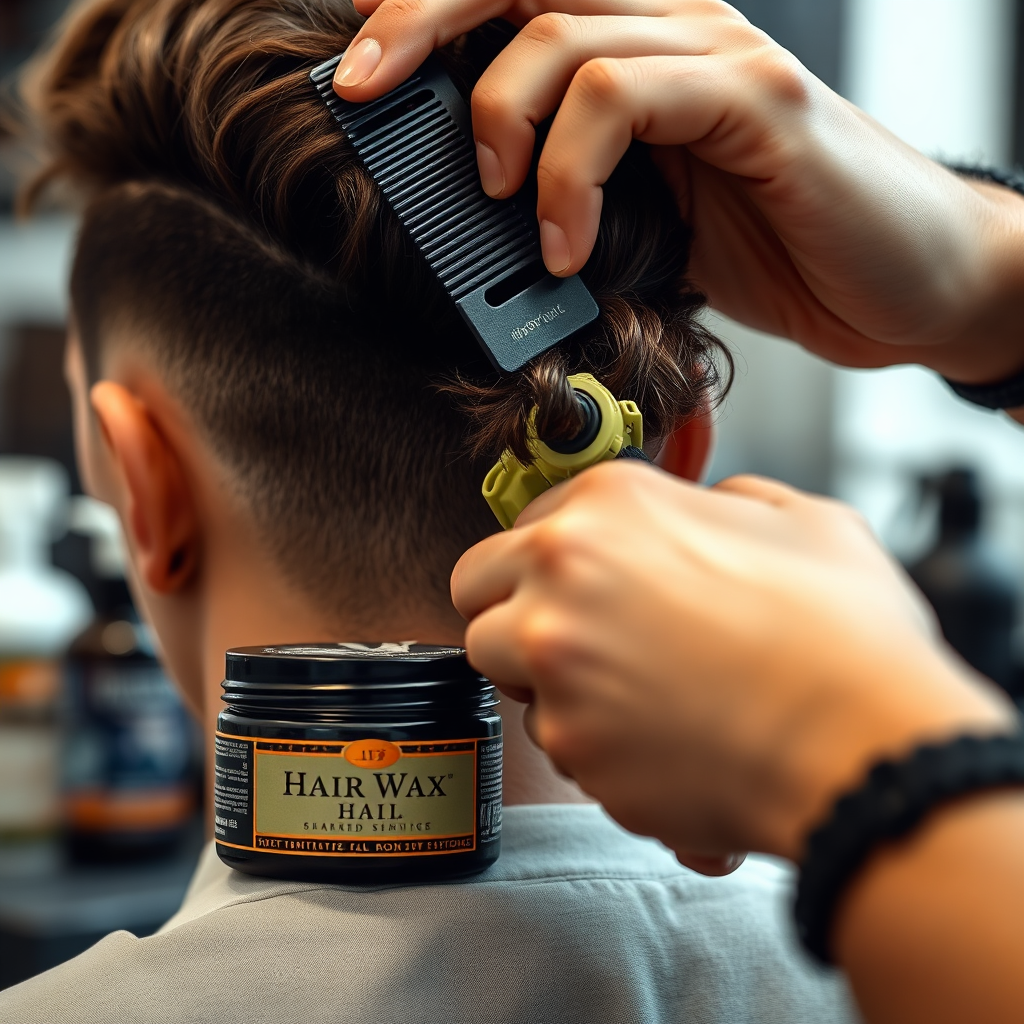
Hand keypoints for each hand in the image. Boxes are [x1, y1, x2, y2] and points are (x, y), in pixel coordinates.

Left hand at [335, 0, 1023, 382]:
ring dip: (501, 120)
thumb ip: (583, 199)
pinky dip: (573, 172)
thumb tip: (488, 221)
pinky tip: (567, 243)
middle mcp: (675, 31)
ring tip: (501, 208)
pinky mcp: (757, 101)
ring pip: (564, 33)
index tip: (359, 70)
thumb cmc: (785, 254)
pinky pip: (628, 98)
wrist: (912, 284)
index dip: (425, 15)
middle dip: (418, 24)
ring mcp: (719, 57)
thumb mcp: (654, 226)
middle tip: (362, 92)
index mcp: (643, 55)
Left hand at [451, 463, 1016, 861]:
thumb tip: (711, 510)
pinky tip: (657, 741)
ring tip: (626, 693)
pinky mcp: (571, 745)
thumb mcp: (799, 519)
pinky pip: (556, 745)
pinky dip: (594, 748)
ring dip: (547, 683)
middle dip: (513, 612)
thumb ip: (730, 501)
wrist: (863, 741)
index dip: (551, 559)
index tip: (575, 583)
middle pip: (478, 592)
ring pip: (503, 672)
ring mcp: (557, 661)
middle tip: (569, 635)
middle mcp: (562, 573)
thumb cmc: (841, 631)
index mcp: (609, 503)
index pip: (523, 526)